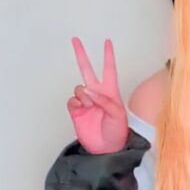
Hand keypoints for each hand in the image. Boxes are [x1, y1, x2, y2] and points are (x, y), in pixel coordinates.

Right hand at [67, 37, 127, 153]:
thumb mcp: (117, 114)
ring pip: (79, 87)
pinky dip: (76, 103)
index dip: (108, 55)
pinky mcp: (77, 111)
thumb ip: (104, 100)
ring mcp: (86, 102)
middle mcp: (97, 94)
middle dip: (81, 54)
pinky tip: (82, 108)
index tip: (107, 42)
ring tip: (90, 105)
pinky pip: (72, 100)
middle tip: (75, 40)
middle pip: (87, 69)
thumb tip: (88, 90)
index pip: (109, 69)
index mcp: (111, 92)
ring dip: (84, 95)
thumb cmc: (117, 133)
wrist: (107, 149)